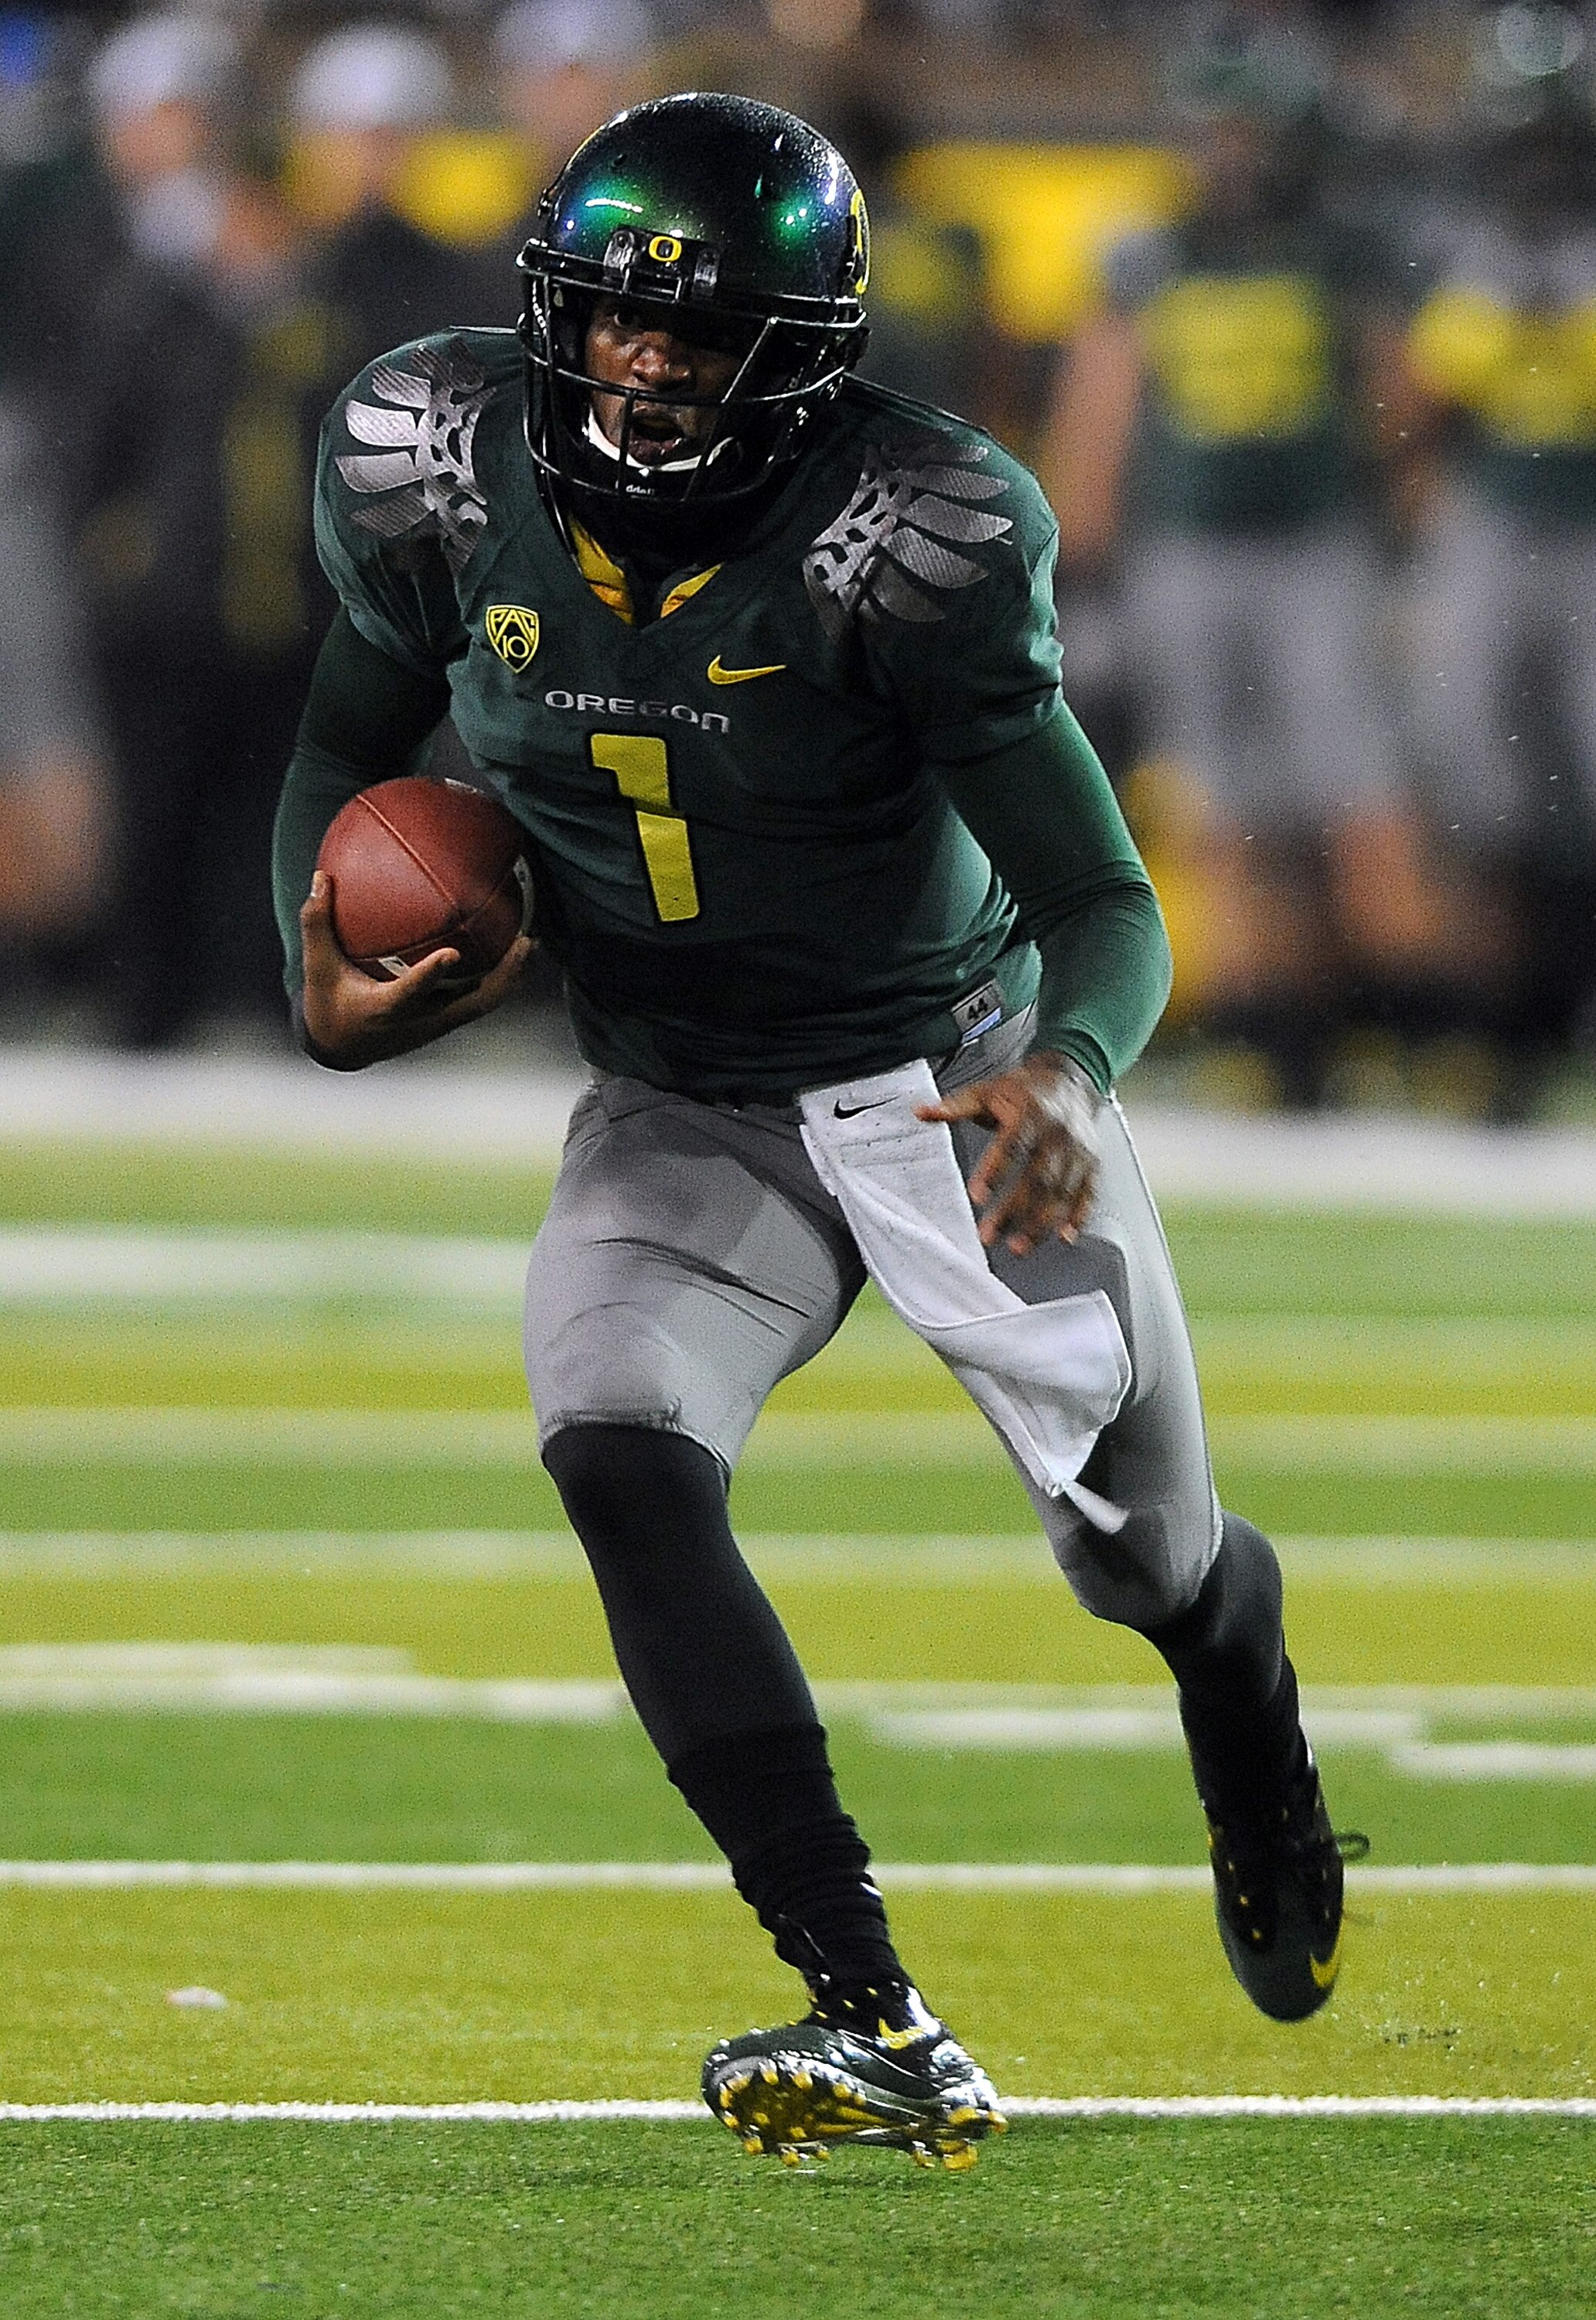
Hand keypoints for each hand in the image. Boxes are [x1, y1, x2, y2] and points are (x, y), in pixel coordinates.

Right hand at [298, 869, 532, 1069]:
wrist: (342, 1049)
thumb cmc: (329, 1004)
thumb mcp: (317, 967)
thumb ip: (317, 923)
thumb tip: (321, 877)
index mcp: (387, 1010)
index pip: (413, 993)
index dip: (433, 976)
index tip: (454, 953)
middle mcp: (420, 1021)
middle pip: (473, 1005)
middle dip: (503, 977)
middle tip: (525, 942)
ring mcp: (438, 1025)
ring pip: (484, 1004)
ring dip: (510, 977)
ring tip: (530, 943)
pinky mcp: (445, 1022)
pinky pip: (478, 999)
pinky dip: (497, 977)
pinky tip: (509, 949)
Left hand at [917, 1049, 1101, 1254]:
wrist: (1069, 1081)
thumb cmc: (1023, 1091)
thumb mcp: (987, 1091)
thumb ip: (956, 1106)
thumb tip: (921, 1112)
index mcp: (1030, 1112)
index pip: (1011, 1144)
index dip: (994, 1170)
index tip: (977, 1195)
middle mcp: (1058, 1133)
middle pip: (1038, 1176)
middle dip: (1014, 1209)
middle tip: (989, 1235)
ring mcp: (1078, 1151)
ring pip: (1061, 1191)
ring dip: (1041, 1222)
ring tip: (1018, 1246)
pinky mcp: (1091, 1164)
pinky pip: (1088, 1193)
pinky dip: (1079, 1216)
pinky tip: (1064, 1237)